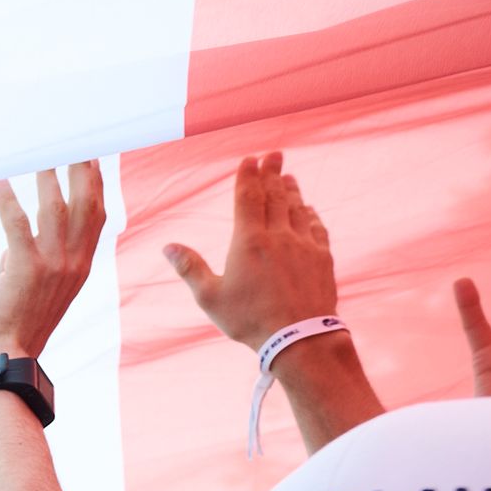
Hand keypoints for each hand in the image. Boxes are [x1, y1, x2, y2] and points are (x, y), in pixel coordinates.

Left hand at [0, 163, 107, 361]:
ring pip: (55, 210)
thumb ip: (29, 264)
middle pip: (86, 205)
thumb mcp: (34, 290)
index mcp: (81, 265)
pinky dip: (8, 202)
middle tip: (76, 141)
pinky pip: (17, 227)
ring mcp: (52, 266)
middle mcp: (74, 262)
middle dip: (82, 170)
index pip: (98, 216)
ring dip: (47, 179)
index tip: (94, 157)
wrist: (6, 357)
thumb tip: (11, 251)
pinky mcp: (24, 270)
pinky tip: (0, 182)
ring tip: (39, 153)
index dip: (97, 185)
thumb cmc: (17, 325)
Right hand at [161, 153, 337, 348]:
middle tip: (274, 154)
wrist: (299, 336)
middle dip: (272, 172)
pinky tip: (308, 210)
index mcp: (248, 241)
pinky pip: (316, 227)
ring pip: (296, 208)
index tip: (250, 159)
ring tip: (289, 177)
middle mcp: (278, 235)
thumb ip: (190, 268)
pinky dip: (310, 214)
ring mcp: (304, 244)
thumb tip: (168, 247)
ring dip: (292, 190)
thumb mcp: (210, 297)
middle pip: (275, 195)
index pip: (248, 198)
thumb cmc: (250, 319)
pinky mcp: (322, 257)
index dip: (248, 176)